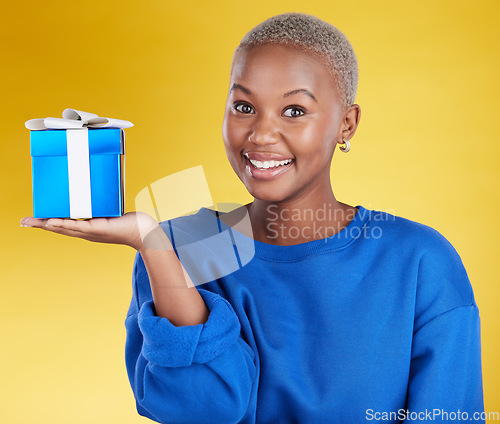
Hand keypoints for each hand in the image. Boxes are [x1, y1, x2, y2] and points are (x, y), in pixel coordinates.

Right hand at [20, 212, 162, 250]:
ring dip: (47, 224)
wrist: (144, 233)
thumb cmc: (131, 223)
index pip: (64, 226)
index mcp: (87, 229)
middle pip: (59, 228)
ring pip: (65, 228)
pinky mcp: (98, 229)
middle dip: (40, 225)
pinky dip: (64, 224)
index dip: (48, 223)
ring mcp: (92, 232)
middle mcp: (87, 232)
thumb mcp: (112, 212)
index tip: (33, 220)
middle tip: (22, 222)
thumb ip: (103, 205)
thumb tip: (98, 191)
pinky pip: (78, 226)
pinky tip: (52, 222)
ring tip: (31, 222)